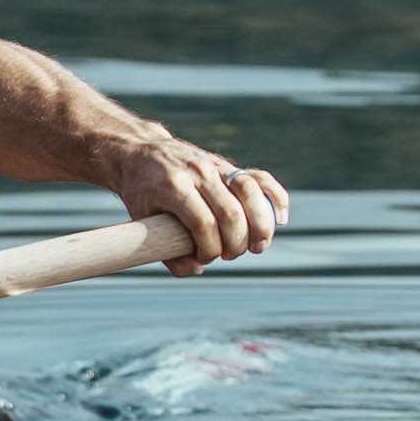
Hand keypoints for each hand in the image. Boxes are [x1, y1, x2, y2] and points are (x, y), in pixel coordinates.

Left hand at [112, 137, 288, 275]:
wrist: (138, 152)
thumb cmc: (141, 192)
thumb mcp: (141, 222)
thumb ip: (165, 251)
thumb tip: (198, 268)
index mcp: (173, 186)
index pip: (203, 223)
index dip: (209, 249)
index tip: (204, 259)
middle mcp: (197, 172)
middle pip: (229, 212)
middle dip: (235, 243)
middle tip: (229, 256)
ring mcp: (214, 165)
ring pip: (249, 191)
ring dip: (260, 224)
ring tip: (259, 246)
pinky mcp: (226, 165)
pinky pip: (259, 177)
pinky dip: (275, 197)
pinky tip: (281, 218)